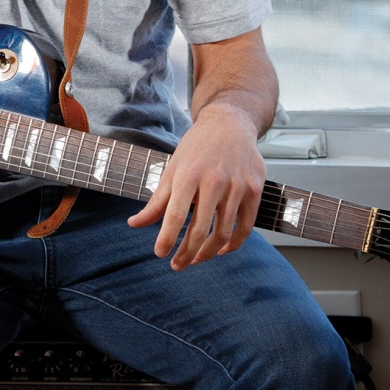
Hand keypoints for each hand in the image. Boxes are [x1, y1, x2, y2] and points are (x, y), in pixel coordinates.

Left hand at [127, 102, 266, 268]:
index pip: (175, 215)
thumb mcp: (172, 169)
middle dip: (186, 253)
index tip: (160, 253)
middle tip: (177, 265)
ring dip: (208, 253)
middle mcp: (214, 181)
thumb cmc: (197, 148)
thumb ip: (156, 201)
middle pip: (200, 229)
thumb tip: (134, 224)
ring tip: (195, 259)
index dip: (167, 239)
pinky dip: (234, 244)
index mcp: (189, 175)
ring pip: (224, 233)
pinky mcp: (255, 191)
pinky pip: (246, 227)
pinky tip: (221, 250)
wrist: (230, 124)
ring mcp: (238, 187)